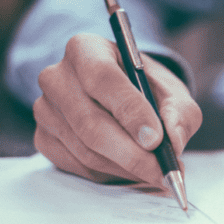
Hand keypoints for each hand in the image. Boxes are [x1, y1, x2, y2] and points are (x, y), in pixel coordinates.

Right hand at [33, 33, 201, 185]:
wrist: (121, 97)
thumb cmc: (146, 89)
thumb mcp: (172, 92)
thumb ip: (179, 113)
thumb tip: (173, 142)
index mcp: (85, 49)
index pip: (103, 78)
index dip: (130, 111)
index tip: (156, 139)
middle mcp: (56, 77)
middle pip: (90, 123)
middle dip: (132, 153)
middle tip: (163, 171)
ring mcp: (45, 110)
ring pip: (86, 150)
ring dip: (126, 168)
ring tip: (156, 172)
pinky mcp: (43, 138)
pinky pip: (78, 166)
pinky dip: (110, 174)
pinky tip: (132, 170)